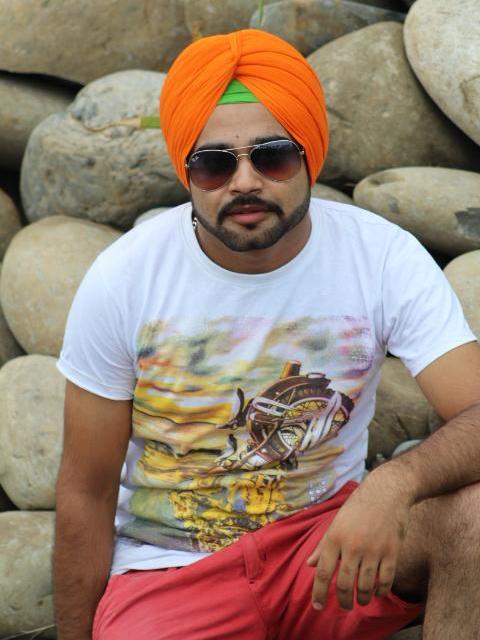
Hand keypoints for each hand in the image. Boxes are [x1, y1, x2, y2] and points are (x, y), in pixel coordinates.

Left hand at [307, 472, 412, 610]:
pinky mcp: (391, 552)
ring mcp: (373, 550)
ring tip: (361, 601)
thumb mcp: (336, 522)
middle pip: (344, 584)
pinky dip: (381, 591)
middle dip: (343, 601)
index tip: (318, 607)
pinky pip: (385, 580)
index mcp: (334, 537)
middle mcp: (352, 546)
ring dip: (363, 599)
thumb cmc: (357, 508)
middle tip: (344, 606)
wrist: (386, 492)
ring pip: (365, 586)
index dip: (319, 593)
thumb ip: (322, 546)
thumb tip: (309, 565)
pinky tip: (378, 593)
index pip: (323, 572)